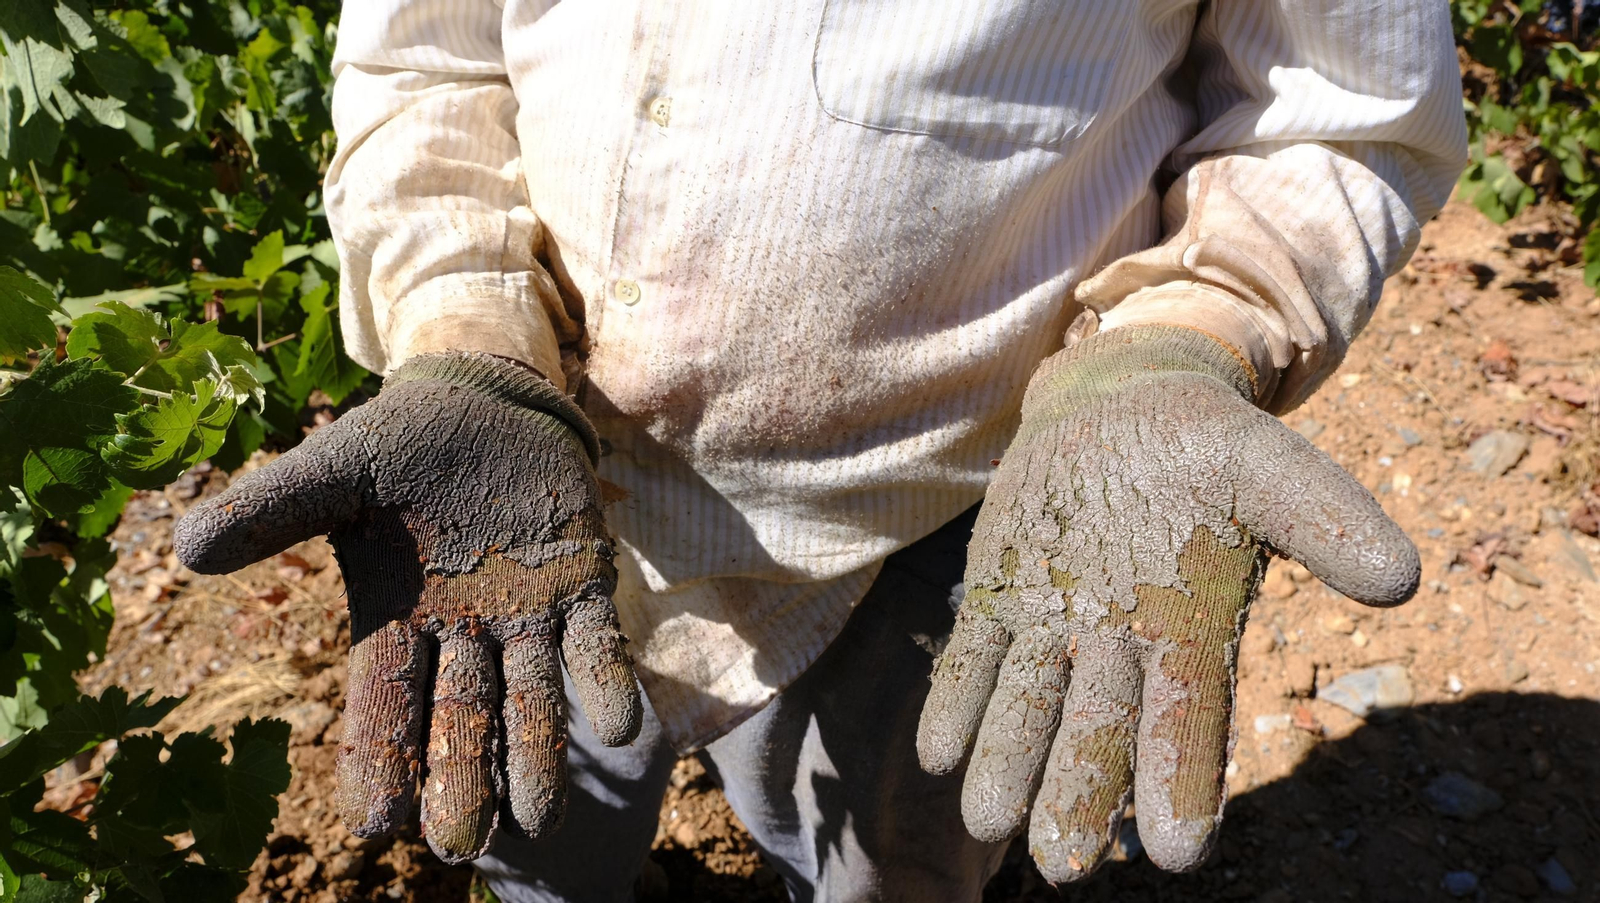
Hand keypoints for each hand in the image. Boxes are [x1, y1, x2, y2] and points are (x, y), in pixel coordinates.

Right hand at [174, 352, 640, 862]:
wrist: (483, 401)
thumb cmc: (397, 444)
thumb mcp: (330, 471)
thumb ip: (272, 509)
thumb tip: (185, 551)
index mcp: (396, 618)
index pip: (383, 702)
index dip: (379, 759)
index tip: (375, 822)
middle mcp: (463, 631)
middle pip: (461, 717)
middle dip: (462, 776)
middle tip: (461, 845)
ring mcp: (526, 613)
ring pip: (531, 697)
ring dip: (537, 754)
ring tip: (541, 819)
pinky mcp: (582, 583)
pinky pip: (596, 642)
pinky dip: (605, 682)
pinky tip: (620, 726)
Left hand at [916, 326, 1417, 880]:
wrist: (1120, 402)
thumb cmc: (1205, 444)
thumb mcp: (1269, 467)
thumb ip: (1326, 519)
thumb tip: (1401, 579)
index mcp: (1189, 630)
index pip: (1189, 720)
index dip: (1182, 781)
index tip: (1181, 852)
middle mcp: (1117, 643)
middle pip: (1098, 731)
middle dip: (1081, 795)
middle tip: (1065, 866)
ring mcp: (1051, 622)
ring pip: (1027, 705)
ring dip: (1008, 760)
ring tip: (988, 820)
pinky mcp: (997, 593)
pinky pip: (973, 655)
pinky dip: (957, 698)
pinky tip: (937, 750)